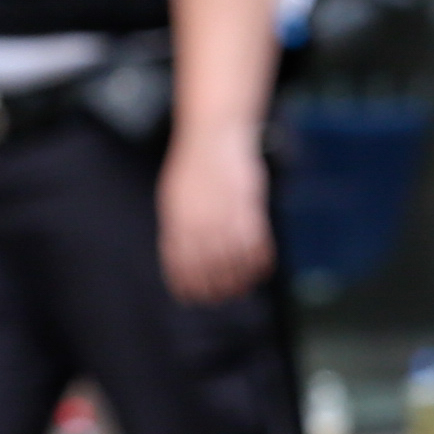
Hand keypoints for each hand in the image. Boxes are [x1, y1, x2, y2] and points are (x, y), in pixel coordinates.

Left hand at [159, 124, 271, 300]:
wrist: (214, 136)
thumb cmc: (193, 167)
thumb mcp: (173, 197)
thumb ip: (176, 228)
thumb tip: (180, 259)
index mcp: (177, 222)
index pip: (182, 266)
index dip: (189, 287)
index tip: (195, 298)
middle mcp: (200, 223)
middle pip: (209, 270)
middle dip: (216, 290)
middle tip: (223, 296)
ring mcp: (225, 216)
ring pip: (234, 263)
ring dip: (240, 281)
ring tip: (243, 288)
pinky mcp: (249, 208)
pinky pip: (257, 246)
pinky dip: (260, 262)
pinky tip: (260, 268)